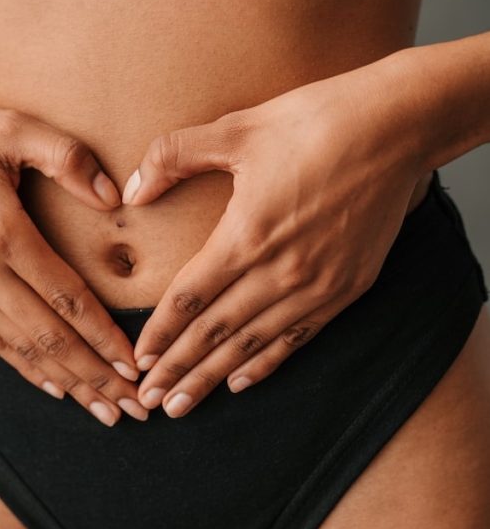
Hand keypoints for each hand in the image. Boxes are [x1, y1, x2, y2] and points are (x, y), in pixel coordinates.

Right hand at [0, 95, 147, 425]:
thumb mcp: (15, 127)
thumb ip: (69, 158)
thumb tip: (114, 198)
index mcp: (1, 233)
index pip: (66, 299)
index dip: (104, 338)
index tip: (136, 366)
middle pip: (48, 338)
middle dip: (95, 378)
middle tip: (135, 408)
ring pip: (22, 350)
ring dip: (67, 384)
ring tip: (105, 411)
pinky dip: (28, 369)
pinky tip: (57, 388)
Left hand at [121, 59, 425, 416]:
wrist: (396, 127)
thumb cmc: (314, 121)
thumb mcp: (235, 128)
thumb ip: (174, 156)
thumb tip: (131, 189)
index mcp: (246, 234)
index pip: (190, 299)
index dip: (160, 333)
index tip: (137, 360)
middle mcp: (280, 271)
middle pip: (216, 332)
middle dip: (178, 370)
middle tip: (147, 401)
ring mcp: (317, 285)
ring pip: (253, 344)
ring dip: (214, 377)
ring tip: (182, 407)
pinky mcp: (346, 288)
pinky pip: (298, 337)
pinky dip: (267, 362)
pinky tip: (242, 381)